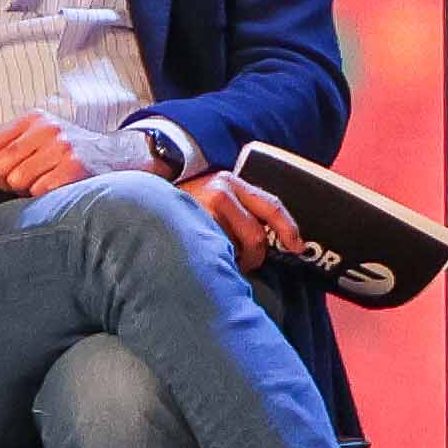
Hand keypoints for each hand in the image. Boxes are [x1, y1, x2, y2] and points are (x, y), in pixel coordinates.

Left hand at [0, 121, 86, 198]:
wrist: (116, 155)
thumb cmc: (69, 149)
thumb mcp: (33, 140)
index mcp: (33, 119)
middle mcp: (47, 129)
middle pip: (0, 166)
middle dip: (5, 182)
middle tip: (19, 183)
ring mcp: (62, 147)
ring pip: (18, 181)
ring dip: (25, 190)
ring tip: (40, 183)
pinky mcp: (74, 168)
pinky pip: (39, 191)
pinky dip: (42, 196)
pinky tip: (54, 188)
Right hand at [189, 168, 307, 269]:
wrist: (149, 195)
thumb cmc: (193, 201)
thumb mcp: (220, 194)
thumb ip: (244, 208)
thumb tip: (276, 238)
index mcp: (234, 184)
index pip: (271, 206)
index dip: (288, 229)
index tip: (298, 248)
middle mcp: (221, 193)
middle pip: (255, 236)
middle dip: (256, 256)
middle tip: (248, 263)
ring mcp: (203, 210)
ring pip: (235, 248)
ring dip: (234, 259)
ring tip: (222, 256)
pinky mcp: (188, 227)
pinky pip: (215, 252)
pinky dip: (218, 259)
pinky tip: (211, 257)